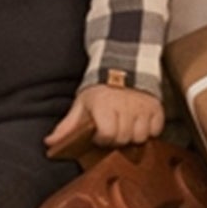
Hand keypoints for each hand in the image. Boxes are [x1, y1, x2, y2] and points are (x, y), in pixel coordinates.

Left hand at [44, 84, 163, 158]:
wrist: (122, 65)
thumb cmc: (99, 88)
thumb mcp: (81, 104)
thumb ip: (67, 126)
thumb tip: (50, 142)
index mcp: (104, 106)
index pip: (108, 135)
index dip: (103, 138)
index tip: (100, 133)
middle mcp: (125, 107)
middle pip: (124, 138)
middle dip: (117, 138)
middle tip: (113, 130)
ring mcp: (143, 107)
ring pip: (141, 136)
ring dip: (133, 135)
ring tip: (126, 126)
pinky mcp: (156, 107)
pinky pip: (156, 130)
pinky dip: (149, 130)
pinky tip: (139, 123)